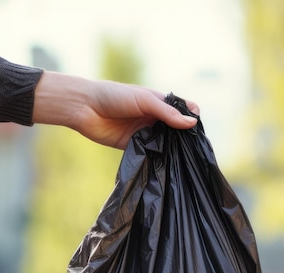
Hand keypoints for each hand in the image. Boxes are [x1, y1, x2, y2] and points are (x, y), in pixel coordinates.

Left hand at [32, 71, 198, 148]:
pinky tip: (166, 164)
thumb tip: (192, 124)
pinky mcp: (134, 147)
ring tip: (184, 159)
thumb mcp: (144, 100)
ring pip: (165, 143)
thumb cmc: (114, 97)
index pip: (183, 110)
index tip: (197, 130)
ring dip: (173, 150)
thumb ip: (167, 112)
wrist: (85, 108)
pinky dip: (158, 158)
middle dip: (185, 137)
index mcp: (159, 102)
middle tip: (194, 149)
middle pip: (176, 129)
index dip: (192, 118)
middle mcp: (154, 118)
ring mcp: (145, 133)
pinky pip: (151, 154)